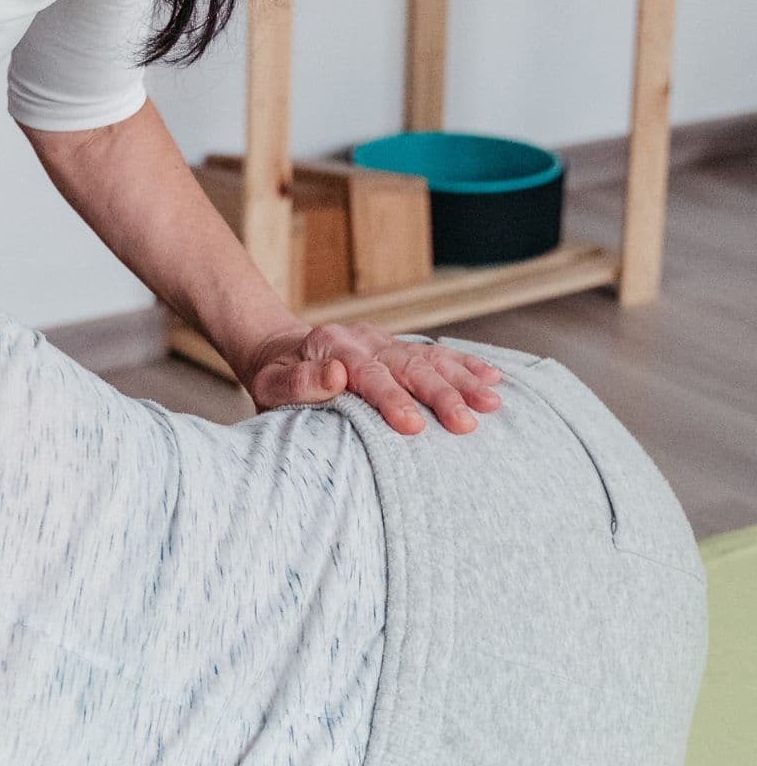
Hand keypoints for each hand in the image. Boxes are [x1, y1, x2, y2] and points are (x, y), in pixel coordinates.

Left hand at [239, 322, 502, 434]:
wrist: (280, 349)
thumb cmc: (275, 377)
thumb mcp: (271, 384)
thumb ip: (299, 383)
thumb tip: (335, 377)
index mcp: (332, 348)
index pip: (368, 375)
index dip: (391, 400)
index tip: (413, 426)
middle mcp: (364, 339)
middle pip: (408, 366)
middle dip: (440, 395)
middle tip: (466, 423)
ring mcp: (385, 341)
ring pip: (429, 358)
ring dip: (463, 381)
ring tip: (492, 403)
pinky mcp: (399, 346)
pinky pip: (437, 353)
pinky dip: (466, 364)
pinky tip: (494, 377)